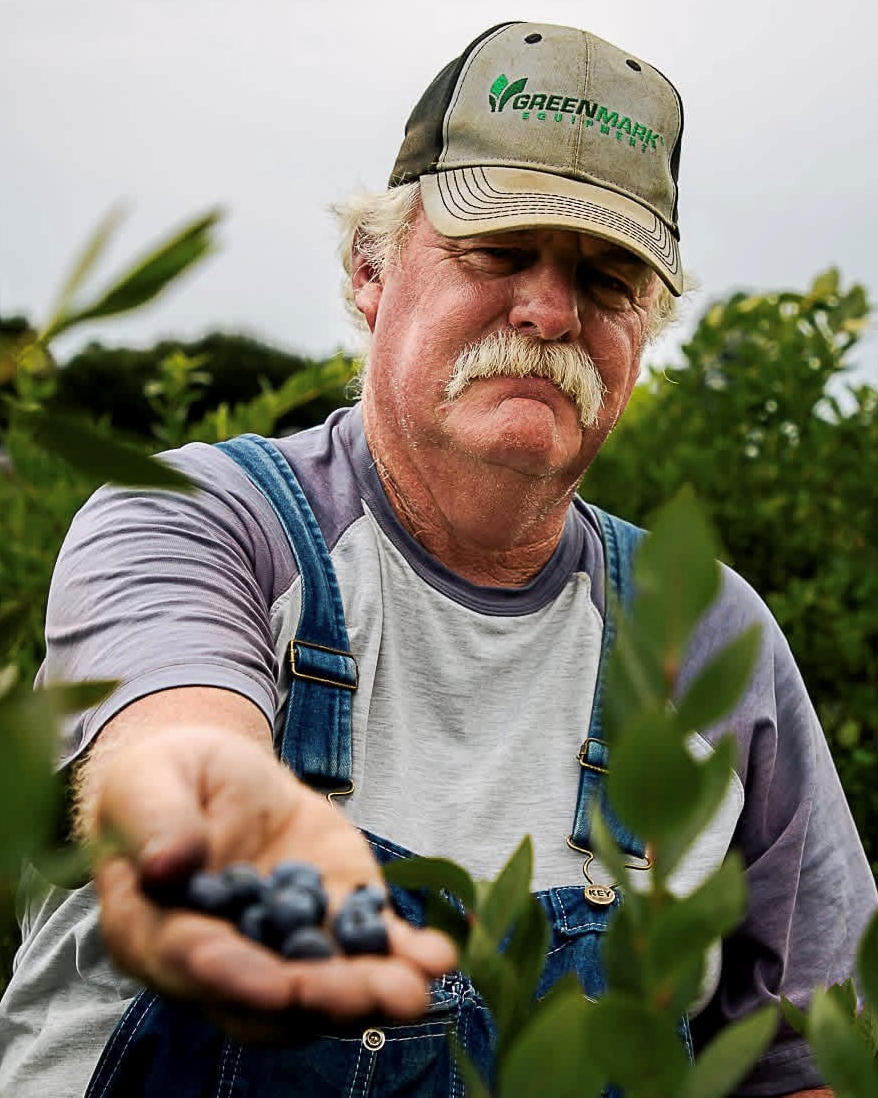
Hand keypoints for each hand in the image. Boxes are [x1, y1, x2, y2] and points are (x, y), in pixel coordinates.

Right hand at [92, 724, 456, 1042]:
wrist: (214, 774)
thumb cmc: (164, 780)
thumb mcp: (150, 782)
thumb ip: (156, 820)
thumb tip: (167, 863)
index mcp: (154, 932)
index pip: (192, 963)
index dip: (233, 978)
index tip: (276, 984)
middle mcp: (220, 956)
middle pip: (267, 996)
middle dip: (319, 998)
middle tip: (366, 995)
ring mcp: (282, 941)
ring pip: (323, 983)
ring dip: (368, 991)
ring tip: (412, 990)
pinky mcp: (331, 915)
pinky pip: (366, 943)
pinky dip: (402, 954)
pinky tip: (435, 957)